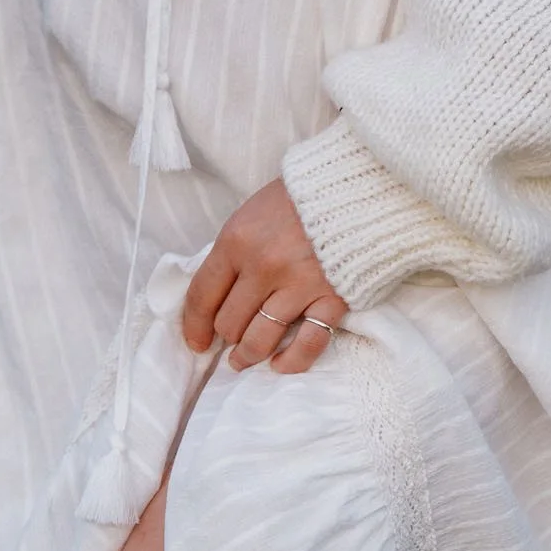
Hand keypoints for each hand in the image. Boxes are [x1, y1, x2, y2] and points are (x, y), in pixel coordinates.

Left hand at [182, 180, 348, 375]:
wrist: (356, 185)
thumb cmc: (299, 197)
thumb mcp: (251, 214)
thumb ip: (234, 253)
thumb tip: (217, 295)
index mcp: (237, 240)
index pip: (203, 295)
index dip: (194, 325)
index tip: (196, 341)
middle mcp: (263, 266)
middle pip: (229, 322)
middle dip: (225, 337)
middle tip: (228, 342)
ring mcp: (298, 285)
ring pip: (259, 339)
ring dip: (247, 355)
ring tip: (243, 361)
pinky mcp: (332, 298)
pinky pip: (306, 344)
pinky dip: (291, 361)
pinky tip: (280, 364)